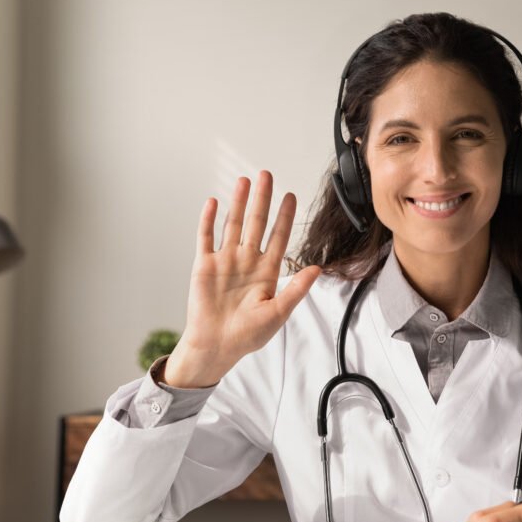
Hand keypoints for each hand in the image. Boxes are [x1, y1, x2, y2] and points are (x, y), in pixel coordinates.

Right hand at [166, 171, 320, 387]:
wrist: (216, 346)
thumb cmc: (247, 335)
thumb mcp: (278, 313)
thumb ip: (296, 290)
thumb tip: (317, 269)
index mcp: (266, 272)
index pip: (279, 237)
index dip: (285, 216)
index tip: (291, 196)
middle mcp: (247, 261)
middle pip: (256, 223)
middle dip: (262, 199)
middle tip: (266, 175)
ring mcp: (225, 261)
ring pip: (232, 225)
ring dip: (238, 203)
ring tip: (244, 181)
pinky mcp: (204, 266)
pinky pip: (206, 238)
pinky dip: (208, 220)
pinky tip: (214, 202)